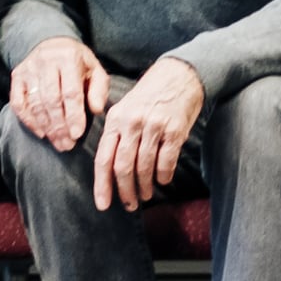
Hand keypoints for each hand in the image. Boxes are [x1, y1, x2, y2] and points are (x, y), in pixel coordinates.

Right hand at [12, 36, 110, 151]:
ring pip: (35, 103)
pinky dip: (28, 120)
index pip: (70, 91)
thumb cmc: (78, 64)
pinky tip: (41, 133)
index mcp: (68, 57)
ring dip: (47, 127)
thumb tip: (97, 110)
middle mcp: (46, 60)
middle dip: (60, 126)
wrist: (53, 45)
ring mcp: (28, 68)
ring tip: (58, 143)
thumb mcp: (95, 71)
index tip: (77, 134)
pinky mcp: (17, 76)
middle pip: (51, 99)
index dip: (73, 115)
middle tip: (67, 144)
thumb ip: (99, 89)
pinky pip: (18, 102)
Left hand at [94, 56, 206, 212]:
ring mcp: (153, 126)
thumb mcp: (125, 109)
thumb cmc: (150, 96)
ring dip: (145, 186)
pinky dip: (163, 176)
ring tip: (146, 195)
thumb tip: (108, 169)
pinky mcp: (174, 130)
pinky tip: (162, 181)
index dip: (102, 185)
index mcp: (115, 119)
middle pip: (122, 166)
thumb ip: (116, 134)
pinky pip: (166, 161)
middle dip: (124, 191)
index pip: (103, 158)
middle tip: (129, 205)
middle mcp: (132, 123)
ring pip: (144, 167)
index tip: (103, 204)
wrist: (179, 75)